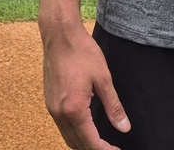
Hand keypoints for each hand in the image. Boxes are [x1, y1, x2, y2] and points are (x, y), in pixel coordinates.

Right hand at [41, 20, 130, 149]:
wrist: (59, 35)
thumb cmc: (82, 52)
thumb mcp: (103, 78)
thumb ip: (114, 106)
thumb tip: (124, 128)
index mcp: (74, 109)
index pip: (90, 142)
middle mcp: (59, 113)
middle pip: (76, 144)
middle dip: (94, 149)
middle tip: (111, 148)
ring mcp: (52, 109)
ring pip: (67, 137)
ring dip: (83, 143)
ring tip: (100, 142)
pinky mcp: (49, 102)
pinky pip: (61, 126)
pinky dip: (74, 133)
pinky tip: (86, 127)